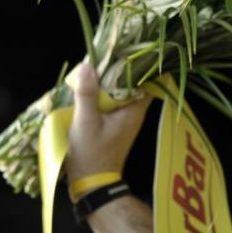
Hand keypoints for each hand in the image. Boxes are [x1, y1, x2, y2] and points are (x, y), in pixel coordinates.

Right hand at [65, 62, 152, 184]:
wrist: (91, 181)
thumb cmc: (91, 153)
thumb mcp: (85, 122)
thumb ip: (87, 94)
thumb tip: (88, 65)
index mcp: (134, 111)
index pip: (147, 81)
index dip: (138, 65)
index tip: (124, 51)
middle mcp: (134, 113)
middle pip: (133, 83)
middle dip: (119, 69)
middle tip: (103, 55)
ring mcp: (126, 118)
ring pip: (121, 91)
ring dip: (109, 81)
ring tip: (94, 67)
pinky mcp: (115, 123)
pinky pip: (113, 101)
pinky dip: (103, 93)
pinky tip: (89, 86)